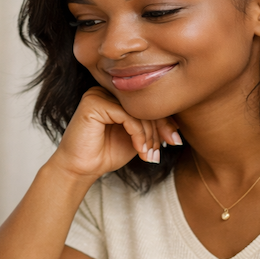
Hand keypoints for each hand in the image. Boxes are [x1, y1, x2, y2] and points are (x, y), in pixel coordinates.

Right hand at [48, 87, 180, 179]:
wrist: (80, 169)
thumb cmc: (105, 154)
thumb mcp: (136, 138)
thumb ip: (152, 127)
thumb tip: (178, 124)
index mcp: (116, 95)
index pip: (147, 102)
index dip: (164, 121)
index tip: (174, 141)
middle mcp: (107, 90)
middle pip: (145, 104)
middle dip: (158, 130)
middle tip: (160, 151)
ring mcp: (98, 94)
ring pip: (138, 110)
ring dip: (149, 135)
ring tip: (148, 154)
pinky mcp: (93, 102)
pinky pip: (127, 115)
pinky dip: (137, 134)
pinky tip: (139, 149)